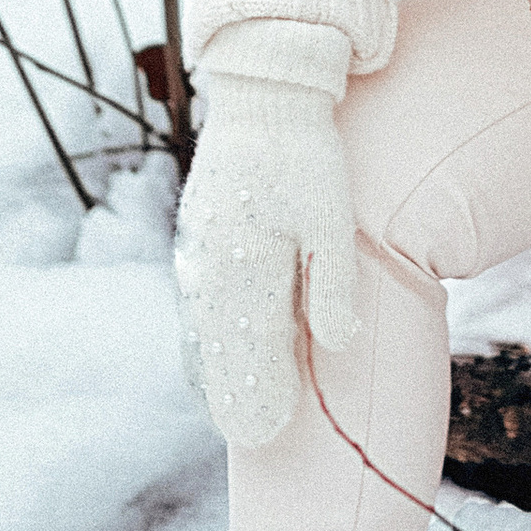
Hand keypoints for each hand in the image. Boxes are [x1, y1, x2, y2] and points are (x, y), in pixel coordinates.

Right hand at [174, 68, 359, 448]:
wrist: (265, 93)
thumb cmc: (306, 154)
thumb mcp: (331, 218)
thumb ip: (332, 286)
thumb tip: (336, 345)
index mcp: (244, 266)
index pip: (250, 349)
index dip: (261, 392)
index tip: (273, 430)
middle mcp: (210, 267)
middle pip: (220, 348)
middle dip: (235, 394)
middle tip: (251, 437)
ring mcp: (197, 251)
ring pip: (202, 329)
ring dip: (214, 371)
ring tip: (226, 411)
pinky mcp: (196, 236)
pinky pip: (193, 303)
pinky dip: (200, 337)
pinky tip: (205, 354)